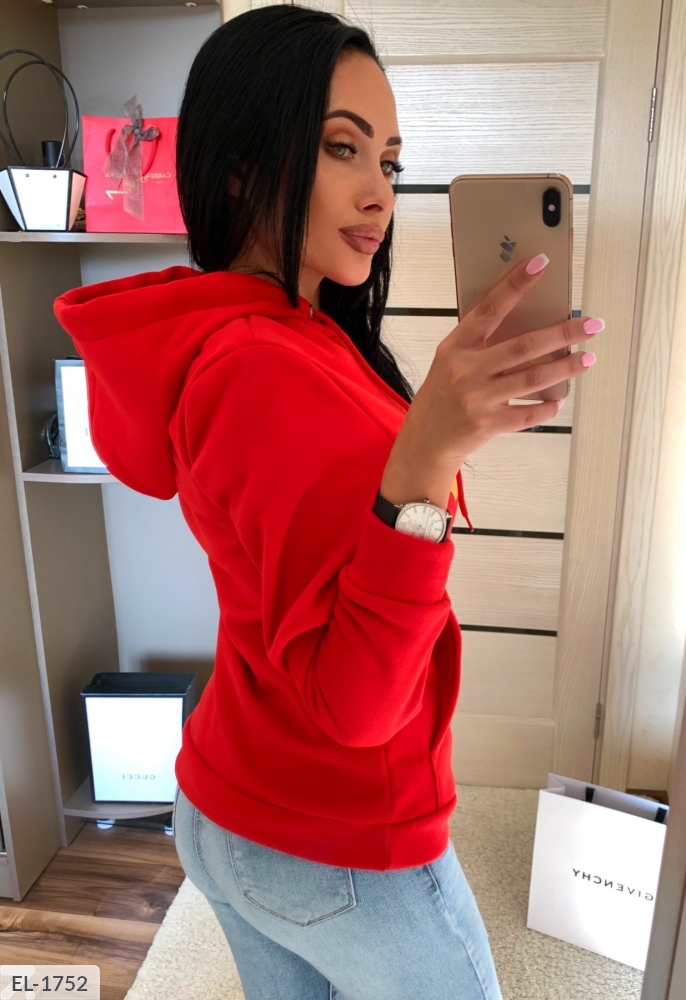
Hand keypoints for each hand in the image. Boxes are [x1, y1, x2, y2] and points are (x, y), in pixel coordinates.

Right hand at [402, 254, 600, 469]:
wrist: (426, 440)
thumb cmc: (443, 393)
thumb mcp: (451, 360)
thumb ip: (480, 342)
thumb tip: (530, 320)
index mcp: (456, 347)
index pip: (489, 309)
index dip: (515, 285)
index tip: (540, 264)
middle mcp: (466, 371)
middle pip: (524, 346)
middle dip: (563, 333)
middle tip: (592, 324)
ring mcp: (478, 399)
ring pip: (533, 378)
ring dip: (566, 368)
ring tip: (588, 358)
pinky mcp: (488, 425)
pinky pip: (528, 414)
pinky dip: (548, 406)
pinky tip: (560, 399)